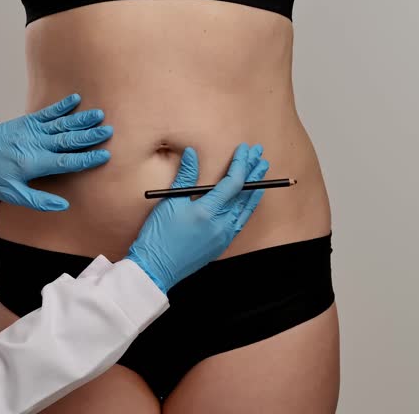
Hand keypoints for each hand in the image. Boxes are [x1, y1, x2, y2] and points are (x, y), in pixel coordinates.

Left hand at [0, 94, 112, 210]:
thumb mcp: (12, 194)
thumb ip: (38, 201)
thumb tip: (63, 205)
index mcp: (32, 163)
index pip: (65, 161)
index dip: (86, 159)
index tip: (105, 155)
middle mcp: (34, 144)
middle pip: (66, 139)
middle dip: (88, 135)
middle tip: (108, 131)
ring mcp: (30, 131)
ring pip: (60, 124)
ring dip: (80, 119)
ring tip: (99, 114)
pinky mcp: (25, 122)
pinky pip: (46, 113)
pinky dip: (61, 106)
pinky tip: (75, 99)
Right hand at [126, 143, 269, 293]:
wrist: (156, 268)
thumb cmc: (159, 235)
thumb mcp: (169, 202)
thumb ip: (185, 177)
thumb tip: (192, 154)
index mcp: (208, 212)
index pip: (232, 183)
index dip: (240, 164)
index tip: (244, 150)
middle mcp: (221, 225)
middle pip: (244, 194)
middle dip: (253, 172)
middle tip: (259, 154)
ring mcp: (224, 236)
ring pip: (246, 209)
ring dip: (255, 188)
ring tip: (262, 174)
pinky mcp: (221, 245)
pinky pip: (240, 221)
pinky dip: (247, 207)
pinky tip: (248, 200)